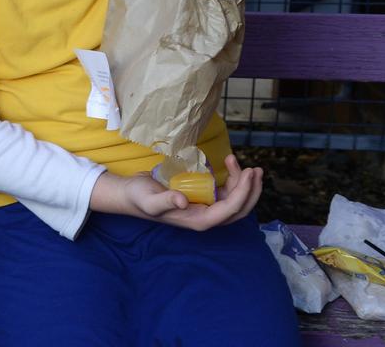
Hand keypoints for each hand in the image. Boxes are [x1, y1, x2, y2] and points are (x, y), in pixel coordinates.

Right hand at [93, 155, 262, 231]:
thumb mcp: (149, 200)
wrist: (130, 194)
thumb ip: (166, 201)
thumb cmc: (139, 197)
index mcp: (198, 221)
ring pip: (235, 200)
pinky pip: (225, 192)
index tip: (247, 172)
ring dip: (244, 184)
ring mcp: (206, 208)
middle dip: (251, 191)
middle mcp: (206, 217)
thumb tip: (183, 201)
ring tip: (240, 162)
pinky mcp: (203, 197)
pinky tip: (229, 165)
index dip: (243, 192)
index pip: (229, 210)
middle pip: (239, 209)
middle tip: (255, 169)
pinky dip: (233, 180)